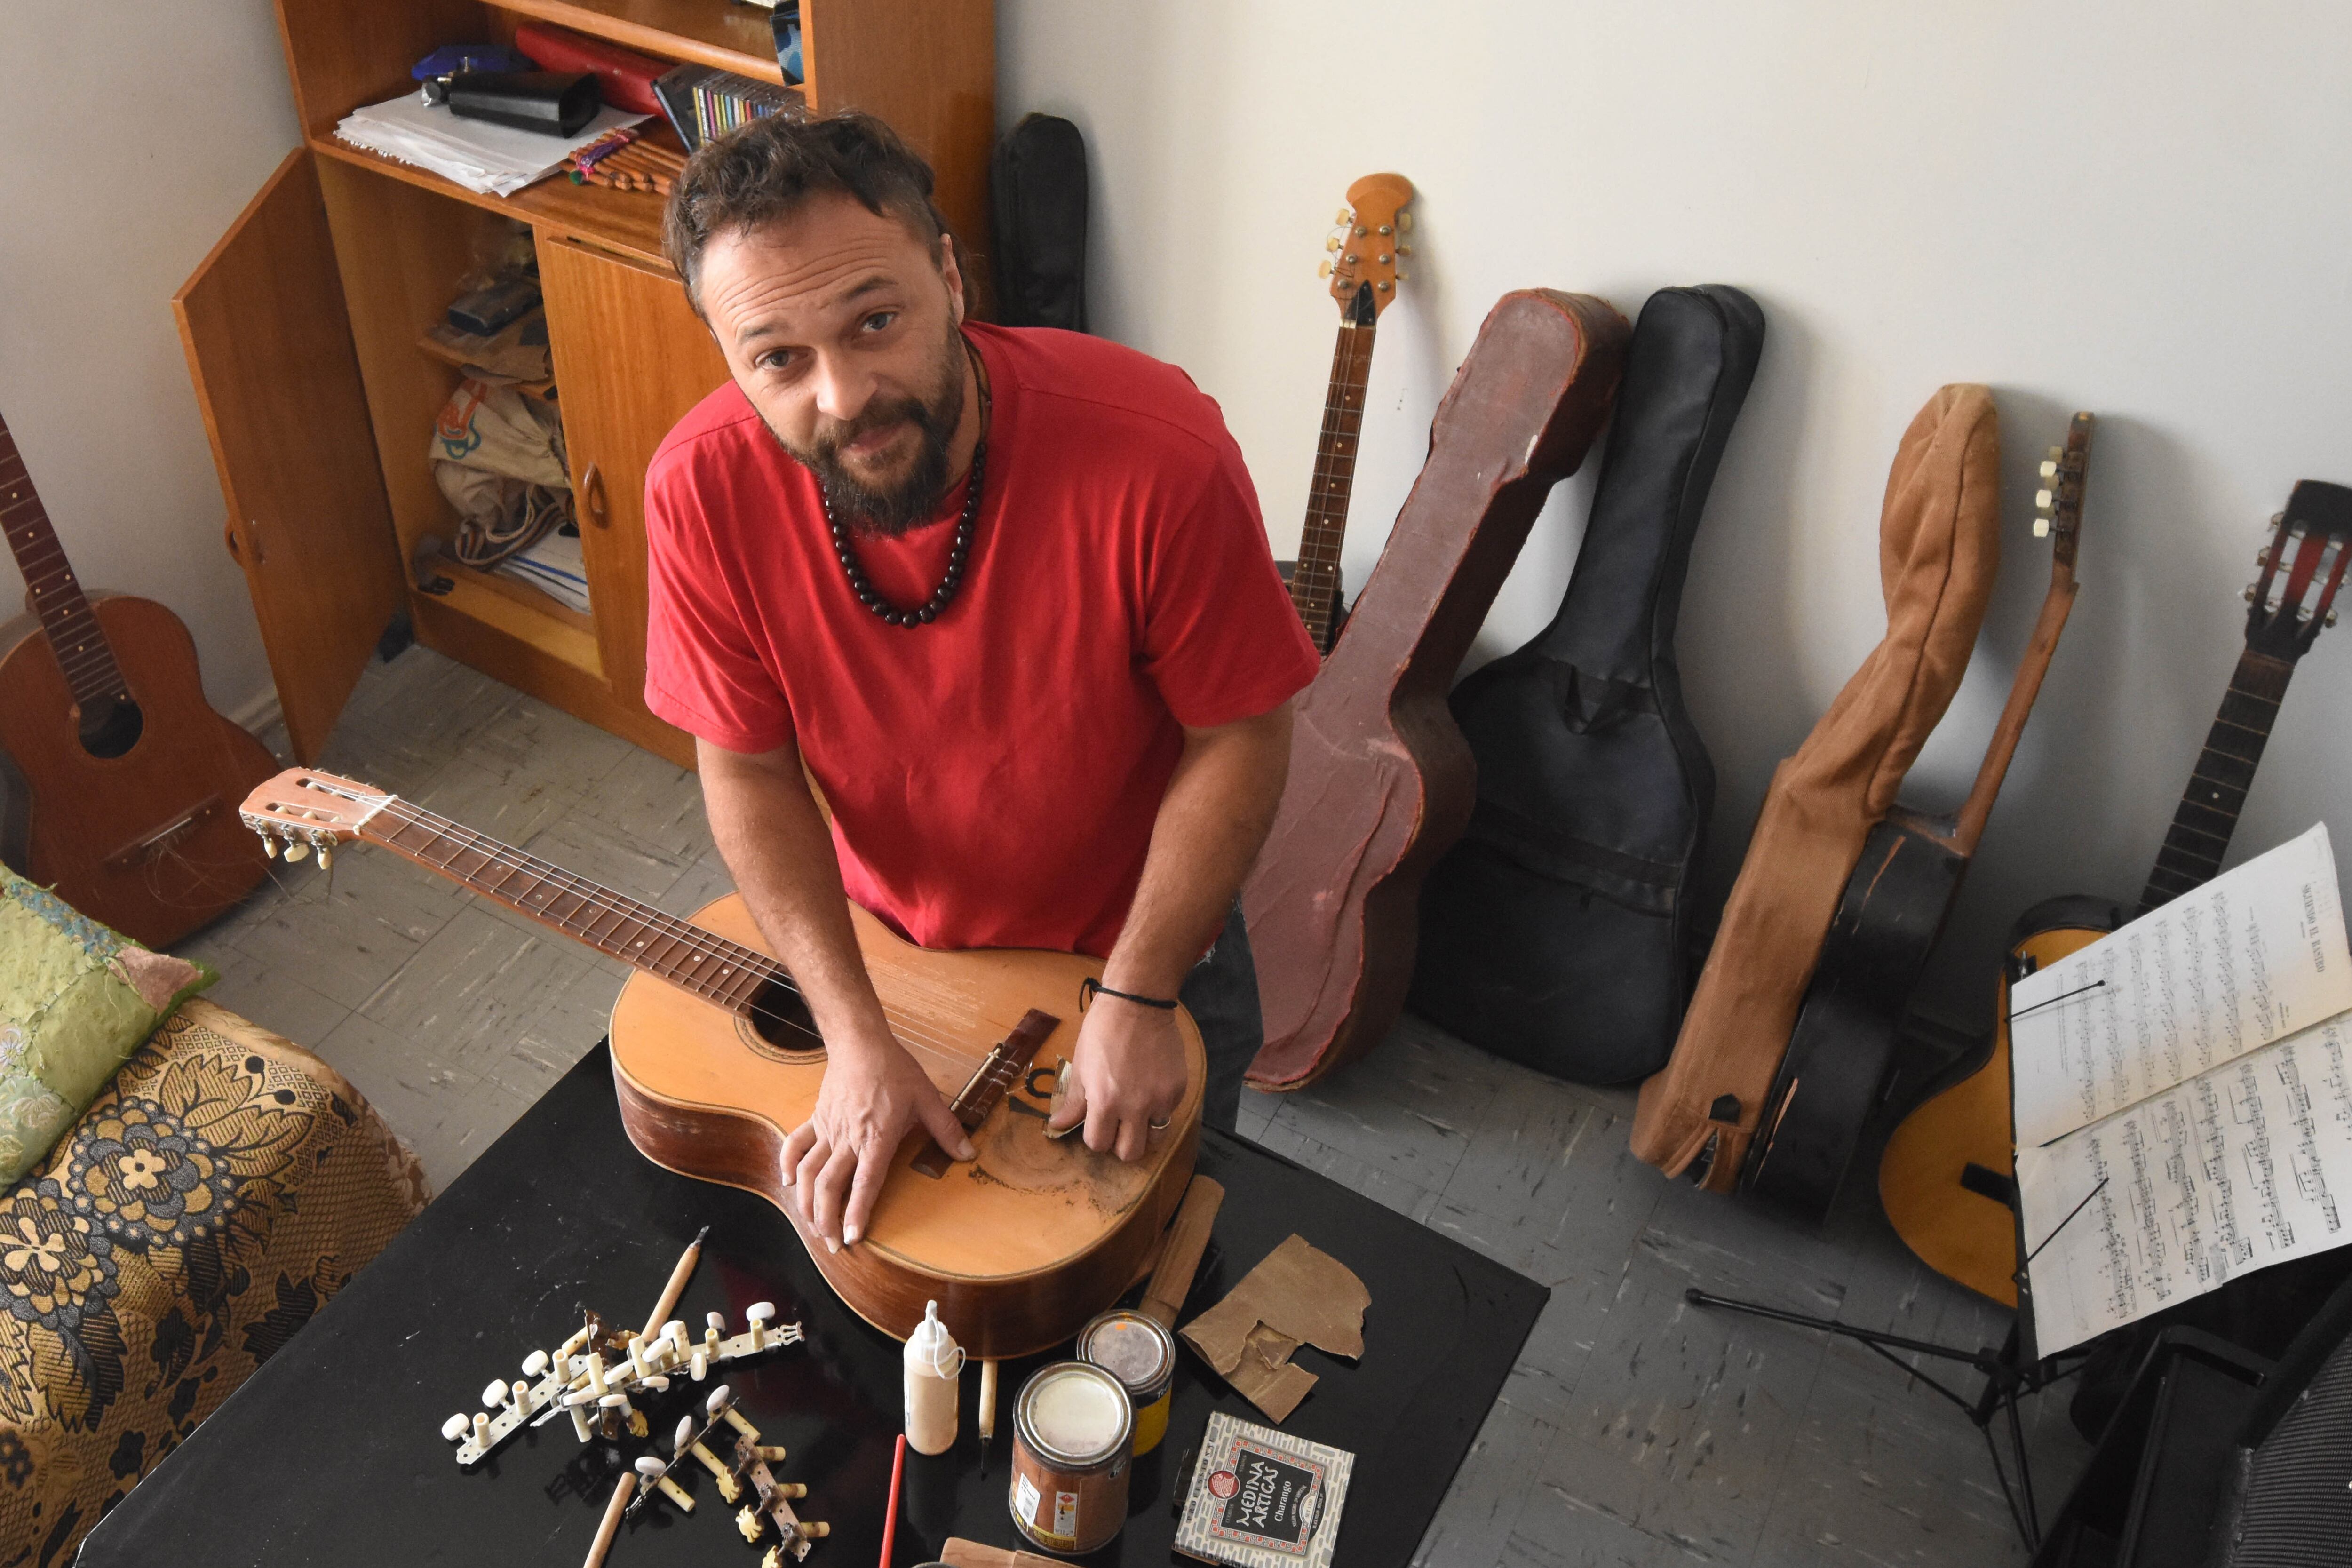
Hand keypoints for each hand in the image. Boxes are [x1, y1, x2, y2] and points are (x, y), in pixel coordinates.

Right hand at [780, 1033, 972, 1249]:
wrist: (861, 1043)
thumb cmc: (895, 1070)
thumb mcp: (928, 1099)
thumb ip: (947, 1130)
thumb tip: (969, 1154)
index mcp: (877, 1137)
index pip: (865, 1183)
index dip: (856, 1212)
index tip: (852, 1237)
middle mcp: (849, 1139)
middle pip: (829, 1185)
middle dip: (826, 1220)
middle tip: (832, 1244)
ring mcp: (829, 1130)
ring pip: (809, 1172)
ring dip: (807, 1202)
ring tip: (812, 1227)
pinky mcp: (817, 1119)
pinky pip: (797, 1145)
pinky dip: (789, 1165)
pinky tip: (789, 1183)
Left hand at [1047, 995, 1185, 1161]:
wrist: (1137, 1004)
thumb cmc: (1102, 1032)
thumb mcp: (1081, 1066)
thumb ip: (1074, 1102)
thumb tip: (1057, 1126)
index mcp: (1105, 1101)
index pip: (1098, 1144)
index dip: (1096, 1137)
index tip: (1097, 1125)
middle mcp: (1135, 1106)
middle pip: (1130, 1153)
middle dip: (1120, 1145)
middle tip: (1118, 1127)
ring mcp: (1160, 1099)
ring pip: (1155, 1139)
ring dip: (1144, 1133)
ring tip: (1138, 1114)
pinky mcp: (1178, 1089)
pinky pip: (1168, 1113)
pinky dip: (1159, 1109)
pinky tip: (1151, 1087)